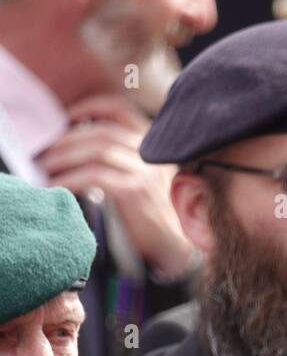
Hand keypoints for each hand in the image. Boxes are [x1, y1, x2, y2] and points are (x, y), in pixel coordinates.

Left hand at [38, 93, 193, 279]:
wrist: (173, 247)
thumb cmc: (152, 215)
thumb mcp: (141, 178)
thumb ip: (120, 158)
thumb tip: (76, 147)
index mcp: (151, 145)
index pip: (119, 111)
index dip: (90, 107)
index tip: (66, 116)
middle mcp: (150, 153)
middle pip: (101, 132)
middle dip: (67, 139)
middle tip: (44, 151)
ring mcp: (144, 171)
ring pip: (96, 151)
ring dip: (64, 158)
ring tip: (46, 168)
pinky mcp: (135, 191)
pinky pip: (95, 177)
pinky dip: (70, 180)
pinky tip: (57, 186)